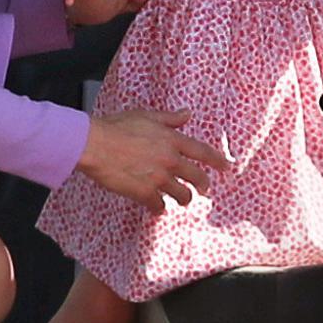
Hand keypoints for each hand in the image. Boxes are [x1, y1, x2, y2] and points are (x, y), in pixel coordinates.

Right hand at [76, 108, 230, 212]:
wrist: (95, 144)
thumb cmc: (116, 127)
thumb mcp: (146, 116)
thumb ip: (169, 118)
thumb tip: (187, 114)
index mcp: (172, 140)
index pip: (203, 152)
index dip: (218, 161)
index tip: (227, 168)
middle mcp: (170, 160)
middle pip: (197, 177)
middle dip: (203, 186)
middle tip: (204, 190)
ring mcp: (159, 178)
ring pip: (182, 195)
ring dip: (183, 199)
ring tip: (180, 200)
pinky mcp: (144, 193)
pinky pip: (159, 206)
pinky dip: (158, 208)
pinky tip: (155, 208)